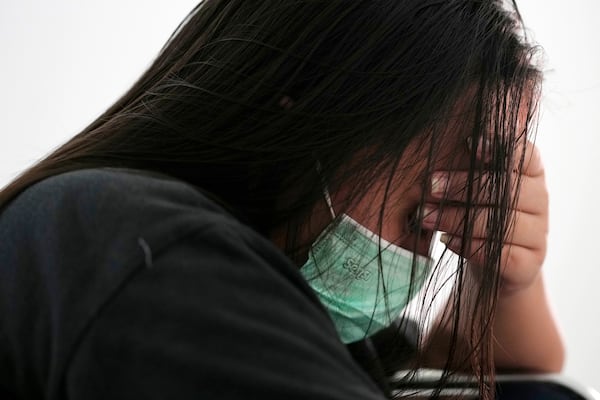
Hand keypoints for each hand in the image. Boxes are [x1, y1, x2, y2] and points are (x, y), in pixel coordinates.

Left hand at [421, 140, 547, 294]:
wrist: (488, 266)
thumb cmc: (473, 213)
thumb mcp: (469, 186)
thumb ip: (464, 165)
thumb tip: (444, 145)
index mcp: (529, 173)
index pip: (525, 155)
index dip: (501, 148)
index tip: (472, 142)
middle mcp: (539, 201)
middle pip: (507, 189)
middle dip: (463, 185)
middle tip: (431, 186)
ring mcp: (538, 234)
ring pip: (500, 223)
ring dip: (457, 218)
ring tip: (426, 216)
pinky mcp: (528, 265)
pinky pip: (499, 253)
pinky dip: (469, 245)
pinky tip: (447, 240)